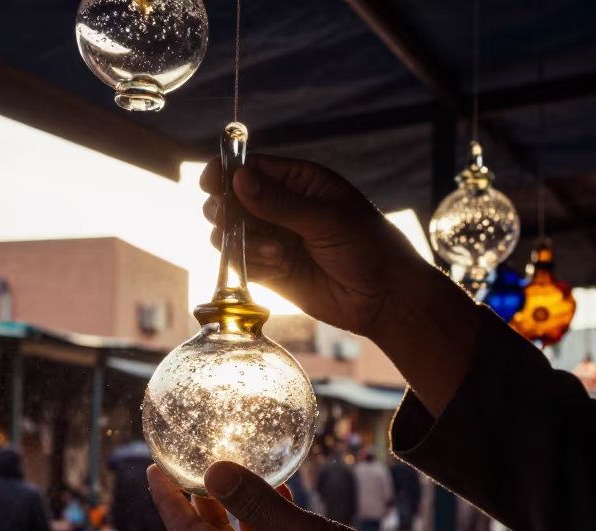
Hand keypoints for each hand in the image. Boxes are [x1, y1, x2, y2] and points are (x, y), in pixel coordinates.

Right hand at [201, 155, 434, 337]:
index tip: (210, 182)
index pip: (253, 168)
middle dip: (228, 212)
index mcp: (301, 182)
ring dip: (244, 243)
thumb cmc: (368, 247)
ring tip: (276, 255)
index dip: (228, 173)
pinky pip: (244, 264)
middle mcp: (284, 208)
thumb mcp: (326, 219)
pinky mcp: (273, 271)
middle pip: (234, 201)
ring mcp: (276, 239)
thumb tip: (239, 179)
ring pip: (234, 234)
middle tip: (230, 222)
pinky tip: (280, 269)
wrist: (385, 297)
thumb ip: (279, 203)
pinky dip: (252, 266)